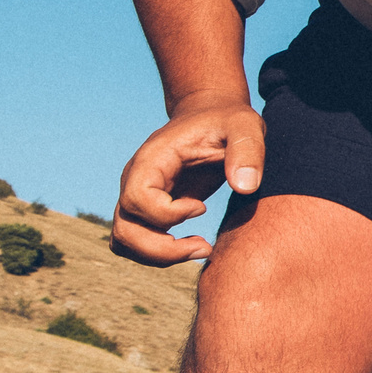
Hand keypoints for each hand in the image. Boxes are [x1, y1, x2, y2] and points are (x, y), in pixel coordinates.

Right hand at [113, 93, 264, 263]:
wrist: (212, 116)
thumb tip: (245, 186)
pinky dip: (158, 253)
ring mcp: (137, 196)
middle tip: (205, 246)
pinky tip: (192, 244)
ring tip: (201, 248)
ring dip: (159, 256)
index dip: (168, 213)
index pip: (137, 200)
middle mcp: (135, 180)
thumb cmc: (227, 121)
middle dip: (163, 249)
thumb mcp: (245, 125)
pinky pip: (135, 242)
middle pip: (125, 230)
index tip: (201, 206)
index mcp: (151, 160)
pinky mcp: (147, 208)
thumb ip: (248, 150)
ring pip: (124, 241)